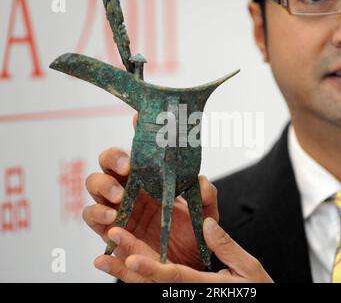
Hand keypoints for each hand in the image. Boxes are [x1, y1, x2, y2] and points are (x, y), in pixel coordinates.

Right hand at [83, 112, 218, 270]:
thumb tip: (201, 180)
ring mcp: (116, 207)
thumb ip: (206, 197)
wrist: (183, 265)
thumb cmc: (191, 235)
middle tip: (128, 167)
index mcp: (151, 178)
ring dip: (102, 185)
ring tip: (119, 197)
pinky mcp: (107, 229)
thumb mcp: (205, 215)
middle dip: (113, 158)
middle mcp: (130, 187)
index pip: (140, 149)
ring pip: (94, 184)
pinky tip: (112, 219)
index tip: (139, 118)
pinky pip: (91, 217)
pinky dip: (97, 214)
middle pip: (108, 162)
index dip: (137, 131)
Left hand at [95, 217, 272, 282]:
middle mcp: (188, 292)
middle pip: (153, 283)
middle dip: (127, 268)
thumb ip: (226, 246)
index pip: (173, 278)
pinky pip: (156, 285)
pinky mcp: (183, 291)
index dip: (150, 269)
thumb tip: (208, 223)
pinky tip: (121, 262)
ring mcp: (184, 293)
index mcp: (204, 287)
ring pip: (148, 287)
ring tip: (102, 259)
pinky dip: (137, 275)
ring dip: (124, 273)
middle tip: (104, 253)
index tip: (130, 259)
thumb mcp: (248, 268)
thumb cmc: (256, 290)